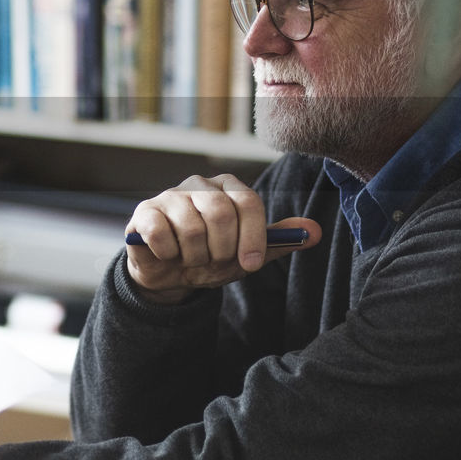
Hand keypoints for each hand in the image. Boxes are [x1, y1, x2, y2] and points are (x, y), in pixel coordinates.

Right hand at [125, 174, 320, 304]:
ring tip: (191, 259)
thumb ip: (280, 241)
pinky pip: (160, 234)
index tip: (251, 263)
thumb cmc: (212, 257)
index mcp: (229, 188)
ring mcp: (170, 196)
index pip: (248, 202)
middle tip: (215, 262)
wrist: (171, 274)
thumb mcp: (248, 253)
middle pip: (220, 213)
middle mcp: (199, 184)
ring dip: (194, 257)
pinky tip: (168, 255)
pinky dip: (169, 254)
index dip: (252, 236)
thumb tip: (316, 231)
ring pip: (190, 228)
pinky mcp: (145, 211)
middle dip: (221, 249)